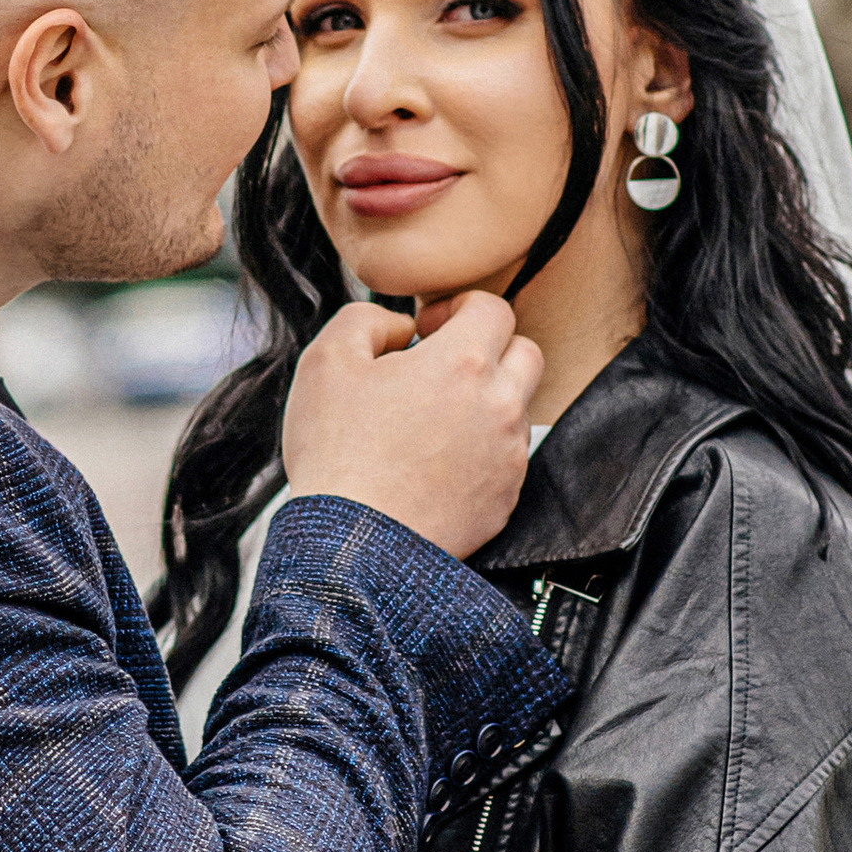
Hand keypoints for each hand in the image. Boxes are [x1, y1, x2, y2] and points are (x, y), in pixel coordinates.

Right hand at [279, 292, 543, 558]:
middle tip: (443, 367)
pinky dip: (480, 452)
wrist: (353, 544)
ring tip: (432, 421)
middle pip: (525, 353)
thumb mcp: (326, 361)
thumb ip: (367, 320)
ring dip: (485, 401)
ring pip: (517, 408)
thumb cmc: (336, 452)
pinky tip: (435, 464)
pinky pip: (505, 459)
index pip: (493, 308)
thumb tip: (400, 326)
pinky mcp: (504, 498)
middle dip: (489, 348)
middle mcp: (500, 405)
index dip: (459, 307)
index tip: (428, 328)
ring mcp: (508, 455)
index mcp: (463, 362)